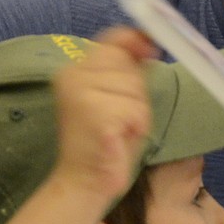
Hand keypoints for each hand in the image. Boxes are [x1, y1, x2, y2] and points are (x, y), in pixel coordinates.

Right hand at [51, 27, 155, 206]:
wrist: (83, 183)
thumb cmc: (105, 143)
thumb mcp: (117, 99)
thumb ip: (129, 71)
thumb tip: (149, 42)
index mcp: (74, 71)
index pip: (112, 40)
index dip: (136, 41)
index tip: (151, 49)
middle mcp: (72, 76)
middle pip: (127, 64)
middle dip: (135, 92)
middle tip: (122, 120)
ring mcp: (80, 92)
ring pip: (134, 88)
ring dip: (137, 113)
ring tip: (120, 131)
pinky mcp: (94, 112)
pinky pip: (135, 110)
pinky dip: (135, 126)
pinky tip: (119, 139)